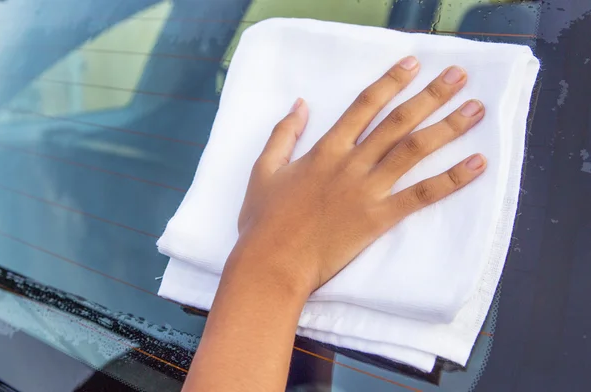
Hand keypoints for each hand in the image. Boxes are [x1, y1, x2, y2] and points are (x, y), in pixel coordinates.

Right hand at [233, 56, 485, 296]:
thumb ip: (283, 134)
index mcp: (325, 150)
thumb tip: (300, 103)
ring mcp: (368, 190)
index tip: (413, 64)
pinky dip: (451, 180)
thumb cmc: (264, 220)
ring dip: (448, 128)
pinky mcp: (379, 218)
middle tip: (459, 76)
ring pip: (414, 151)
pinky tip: (476, 164)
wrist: (273, 262)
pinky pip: (421, 195)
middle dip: (431, 95)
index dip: (390, 82)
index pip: (364, 106)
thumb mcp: (264, 170)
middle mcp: (352, 163)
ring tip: (476, 110)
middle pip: (398, 122)